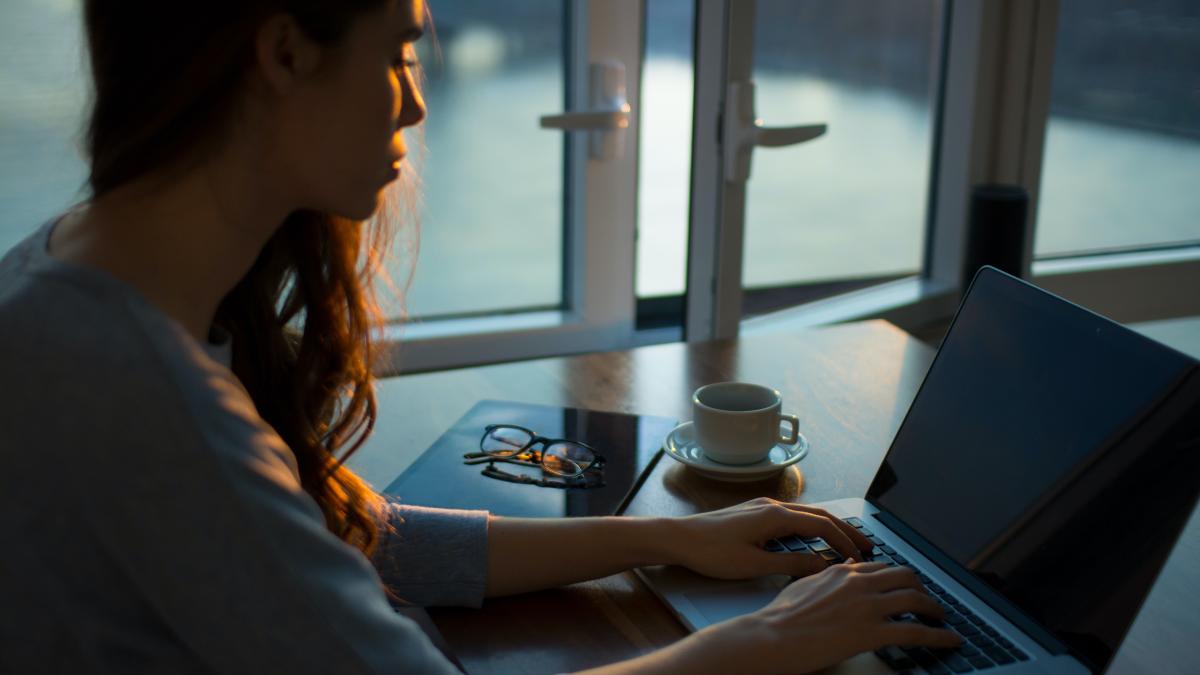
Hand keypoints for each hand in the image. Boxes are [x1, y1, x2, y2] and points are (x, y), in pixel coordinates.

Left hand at [666, 497, 873, 578]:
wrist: (679, 537)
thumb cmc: (711, 551)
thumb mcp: (754, 564)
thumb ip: (791, 564)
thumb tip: (822, 565)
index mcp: (776, 516)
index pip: (822, 525)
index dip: (844, 542)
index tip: (860, 558)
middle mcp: (772, 505)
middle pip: (819, 515)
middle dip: (845, 529)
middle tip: (867, 545)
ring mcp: (763, 506)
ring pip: (806, 514)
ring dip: (829, 526)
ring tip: (846, 542)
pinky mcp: (754, 512)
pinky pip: (792, 516)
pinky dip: (811, 525)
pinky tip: (813, 537)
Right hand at [727, 561, 962, 673]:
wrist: (773, 637)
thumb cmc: (781, 616)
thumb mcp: (804, 584)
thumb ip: (828, 576)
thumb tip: (844, 568)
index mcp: (843, 572)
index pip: (882, 568)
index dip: (899, 578)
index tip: (906, 586)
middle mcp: (859, 583)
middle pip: (905, 577)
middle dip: (922, 588)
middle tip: (928, 601)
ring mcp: (868, 607)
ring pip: (916, 600)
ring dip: (935, 610)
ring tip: (942, 619)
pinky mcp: (872, 632)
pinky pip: (916, 632)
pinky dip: (939, 636)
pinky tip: (950, 640)